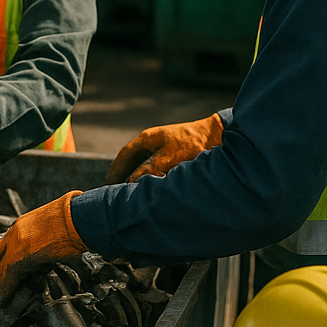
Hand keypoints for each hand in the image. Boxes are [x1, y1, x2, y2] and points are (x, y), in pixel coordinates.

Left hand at [0, 191, 86, 304]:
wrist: (80, 216)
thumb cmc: (75, 219)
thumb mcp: (54, 227)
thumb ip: (45, 240)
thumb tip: (49, 253)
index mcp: (24, 224)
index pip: (4, 245)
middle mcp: (16, 231)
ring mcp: (17, 242)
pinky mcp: (22, 255)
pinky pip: (7, 275)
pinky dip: (4, 290)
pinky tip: (3, 300)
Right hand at [105, 113, 222, 184]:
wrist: (218, 135)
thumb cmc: (194, 144)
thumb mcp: (169, 157)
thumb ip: (149, 169)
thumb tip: (131, 181)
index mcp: (147, 139)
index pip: (124, 156)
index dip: (115, 171)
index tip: (108, 185)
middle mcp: (152, 142)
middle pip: (130, 160)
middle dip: (121, 175)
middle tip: (115, 192)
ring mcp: (161, 147)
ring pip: (142, 163)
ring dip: (134, 176)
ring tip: (131, 192)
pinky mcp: (172, 153)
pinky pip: (154, 166)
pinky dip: (147, 176)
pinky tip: (150, 187)